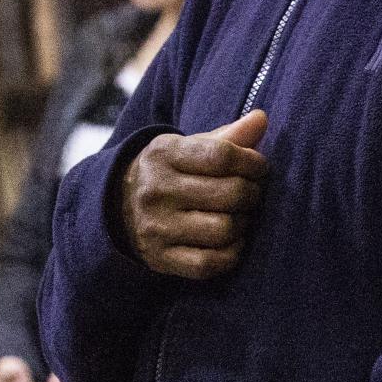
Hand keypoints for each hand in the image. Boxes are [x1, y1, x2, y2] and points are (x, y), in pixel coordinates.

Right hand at [116, 109, 268, 279]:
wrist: (119, 206)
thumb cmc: (171, 172)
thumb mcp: (190, 147)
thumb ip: (229, 135)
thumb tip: (262, 118)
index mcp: (163, 154)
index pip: (222, 156)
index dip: (252, 162)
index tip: (259, 167)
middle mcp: (156, 190)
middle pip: (229, 193)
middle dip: (252, 193)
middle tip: (252, 193)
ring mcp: (156, 227)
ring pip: (224, 229)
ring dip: (244, 223)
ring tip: (241, 215)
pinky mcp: (161, 258)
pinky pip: (211, 263)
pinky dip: (232, 253)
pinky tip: (232, 240)